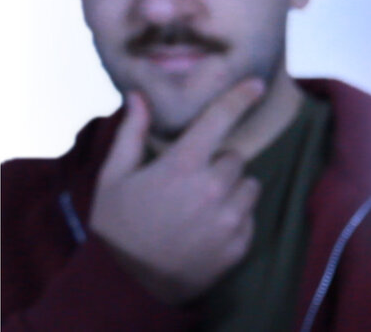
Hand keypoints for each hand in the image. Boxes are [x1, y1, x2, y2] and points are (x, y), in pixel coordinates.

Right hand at [88, 79, 264, 304]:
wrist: (131, 286)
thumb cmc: (119, 227)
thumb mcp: (113, 179)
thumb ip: (130, 134)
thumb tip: (138, 95)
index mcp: (183, 166)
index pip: (220, 119)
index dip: (240, 97)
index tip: (256, 84)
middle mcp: (213, 187)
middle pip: (235, 158)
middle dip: (217, 166)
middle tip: (189, 186)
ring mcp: (230, 217)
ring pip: (248, 186)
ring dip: (231, 191)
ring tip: (199, 209)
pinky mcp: (241, 242)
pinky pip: (250, 216)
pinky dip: (235, 219)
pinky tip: (206, 230)